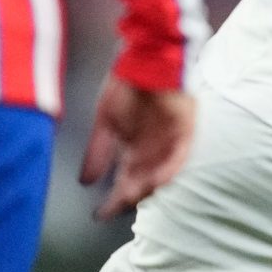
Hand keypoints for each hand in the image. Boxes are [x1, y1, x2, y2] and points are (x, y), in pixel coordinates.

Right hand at [80, 77, 195, 218]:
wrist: (148, 58)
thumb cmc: (126, 85)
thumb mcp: (105, 120)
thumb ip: (97, 151)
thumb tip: (85, 180)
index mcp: (134, 147)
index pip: (125, 179)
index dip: (113, 197)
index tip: (100, 214)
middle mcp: (153, 149)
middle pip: (142, 181)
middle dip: (128, 196)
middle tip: (115, 208)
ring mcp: (170, 142)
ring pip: (160, 173)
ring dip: (147, 186)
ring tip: (132, 197)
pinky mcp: (186, 132)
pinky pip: (180, 156)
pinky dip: (169, 169)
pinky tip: (156, 180)